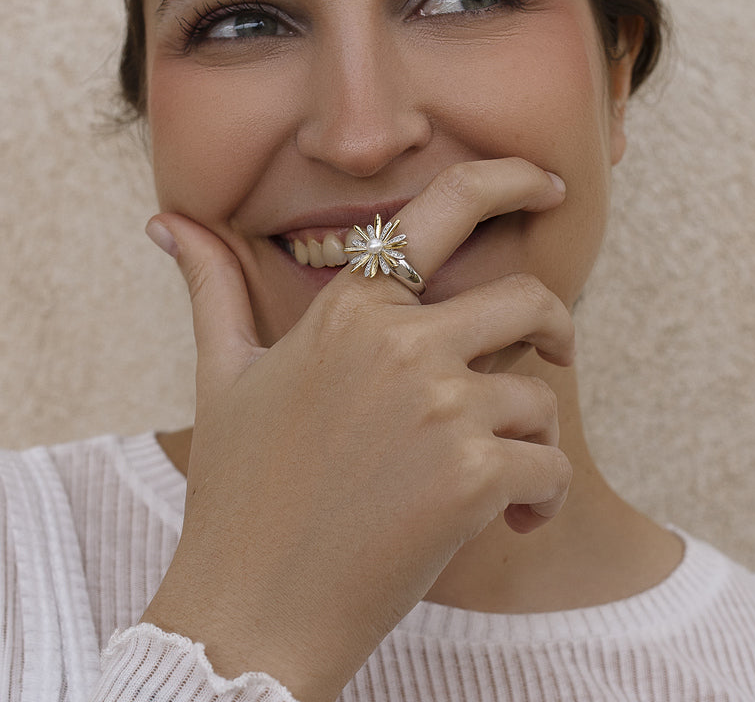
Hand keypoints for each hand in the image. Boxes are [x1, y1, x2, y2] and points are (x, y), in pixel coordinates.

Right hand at [142, 158, 573, 701]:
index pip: (447, 207)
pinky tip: (507, 524)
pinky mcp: (472, 477)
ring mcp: (439, 408)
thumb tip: (165, 222)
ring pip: (543, 397)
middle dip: (555, 329)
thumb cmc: (238, 490)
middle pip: (528, 300)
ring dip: (534, 440)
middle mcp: (401, 343)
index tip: (548, 184)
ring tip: (498, 482)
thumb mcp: (222, 376)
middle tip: (554, 356)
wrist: (252, 610)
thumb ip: (212, 287)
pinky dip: (543, 500)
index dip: (510, 179)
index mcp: (350, 308)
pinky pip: (552, 468)